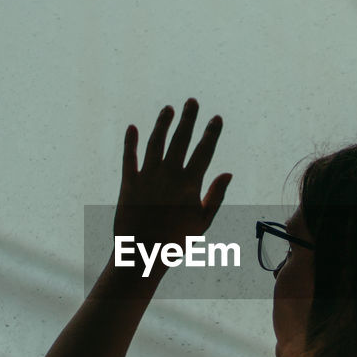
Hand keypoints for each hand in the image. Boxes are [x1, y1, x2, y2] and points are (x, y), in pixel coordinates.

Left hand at [113, 98, 231, 263]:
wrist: (141, 255)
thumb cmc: (176, 242)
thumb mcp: (202, 222)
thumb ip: (215, 196)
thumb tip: (228, 173)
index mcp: (189, 184)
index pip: (204, 151)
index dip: (211, 133)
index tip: (216, 117)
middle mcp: (168, 175)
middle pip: (180, 140)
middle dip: (188, 118)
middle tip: (192, 101)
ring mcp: (147, 177)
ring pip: (156, 143)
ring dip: (162, 123)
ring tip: (168, 109)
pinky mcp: (128, 183)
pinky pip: (129, 157)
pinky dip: (130, 142)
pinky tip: (132, 128)